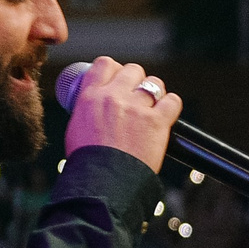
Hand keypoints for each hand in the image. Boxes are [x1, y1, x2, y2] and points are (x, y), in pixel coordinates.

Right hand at [62, 57, 182, 170]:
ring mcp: (136, 108)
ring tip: (152, 106)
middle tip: (136, 96)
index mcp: (91, 96)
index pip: (105, 64)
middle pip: (132, 70)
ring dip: (155, 92)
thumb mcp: (76, 127)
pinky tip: (166, 114)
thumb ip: (88, 109)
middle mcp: (114, 97)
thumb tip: (94, 106)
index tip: (118, 79)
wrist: (102, 182)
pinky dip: (171, 106)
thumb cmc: (87, 162)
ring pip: (154, 83)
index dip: (115, 69)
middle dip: (136, 80)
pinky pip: (172, 102)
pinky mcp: (156, 122)